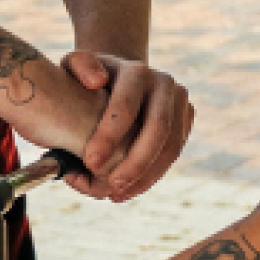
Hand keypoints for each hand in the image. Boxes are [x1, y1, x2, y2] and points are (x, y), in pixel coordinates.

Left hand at [60, 52, 192, 202]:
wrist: (118, 77)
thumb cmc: (88, 78)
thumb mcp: (74, 65)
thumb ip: (78, 66)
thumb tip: (96, 82)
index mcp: (136, 70)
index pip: (127, 105)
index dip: (110, 136)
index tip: (90, 163)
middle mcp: (164, 84)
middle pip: (158, 129)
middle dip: (134, 163)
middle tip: (110, 188)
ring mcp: (179, 102)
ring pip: (171, 147)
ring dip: (145, 176)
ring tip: (116, 194)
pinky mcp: (185, 121)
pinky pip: (173, 154)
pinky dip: (151, 176)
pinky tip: (128, 190)